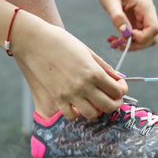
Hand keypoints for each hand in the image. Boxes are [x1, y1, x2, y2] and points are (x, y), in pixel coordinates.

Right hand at [12, 14, 127, 120]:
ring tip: (94, 101)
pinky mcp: (57, 98)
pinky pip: (71, 115)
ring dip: (97, 110)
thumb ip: (103, 67)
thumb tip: (118, 78)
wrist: (35, 42)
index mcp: (94, 72)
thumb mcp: (87, 51)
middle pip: (109, 106)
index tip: (119, 85)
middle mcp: (84, 86)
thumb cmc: (61, 42)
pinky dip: (77, 113)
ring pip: (92, 115)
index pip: (118, 91)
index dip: (122, 89)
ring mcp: (70, 94)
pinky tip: (77, 104)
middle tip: (111, 96)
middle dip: (114, 102)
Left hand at [94, 0, 157, 50]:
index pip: (153, 29)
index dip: (142, 38)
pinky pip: (135, 39)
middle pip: (150, 38)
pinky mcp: (136, 24)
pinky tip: (112, 39)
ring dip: (129, 45)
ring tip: (112, 42)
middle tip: (115, 43)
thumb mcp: (111, 1)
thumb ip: (118, 17)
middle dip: (134, 45)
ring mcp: (143, 20)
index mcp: (146, 7)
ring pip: (144, 41)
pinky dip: (125, 42)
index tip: (126, 36)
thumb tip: (126, 34)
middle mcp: (148, 14)